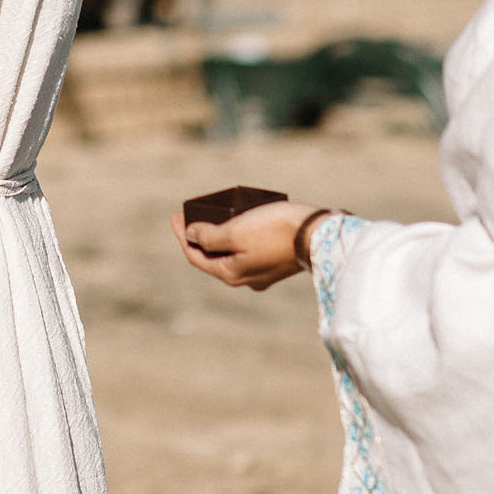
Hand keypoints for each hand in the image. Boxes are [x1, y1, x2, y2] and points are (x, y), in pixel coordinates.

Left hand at [172, 198, 318, 291]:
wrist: (317, 235)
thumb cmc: (274, 231)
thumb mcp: (235, 231)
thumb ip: (209, 236)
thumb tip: (191, 236)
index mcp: (230, 273)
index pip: (195, 256)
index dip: (182, 235)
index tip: (175, 215)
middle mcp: (244, 279)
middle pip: (212, 257)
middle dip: (199, 236)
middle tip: (190, 215)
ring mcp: (261, 274)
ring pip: (231, 254)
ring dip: (219, 236)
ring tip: (215, 216)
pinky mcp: (276, 264)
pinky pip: (248, 251)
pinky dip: (237, 238)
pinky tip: (241, 223)